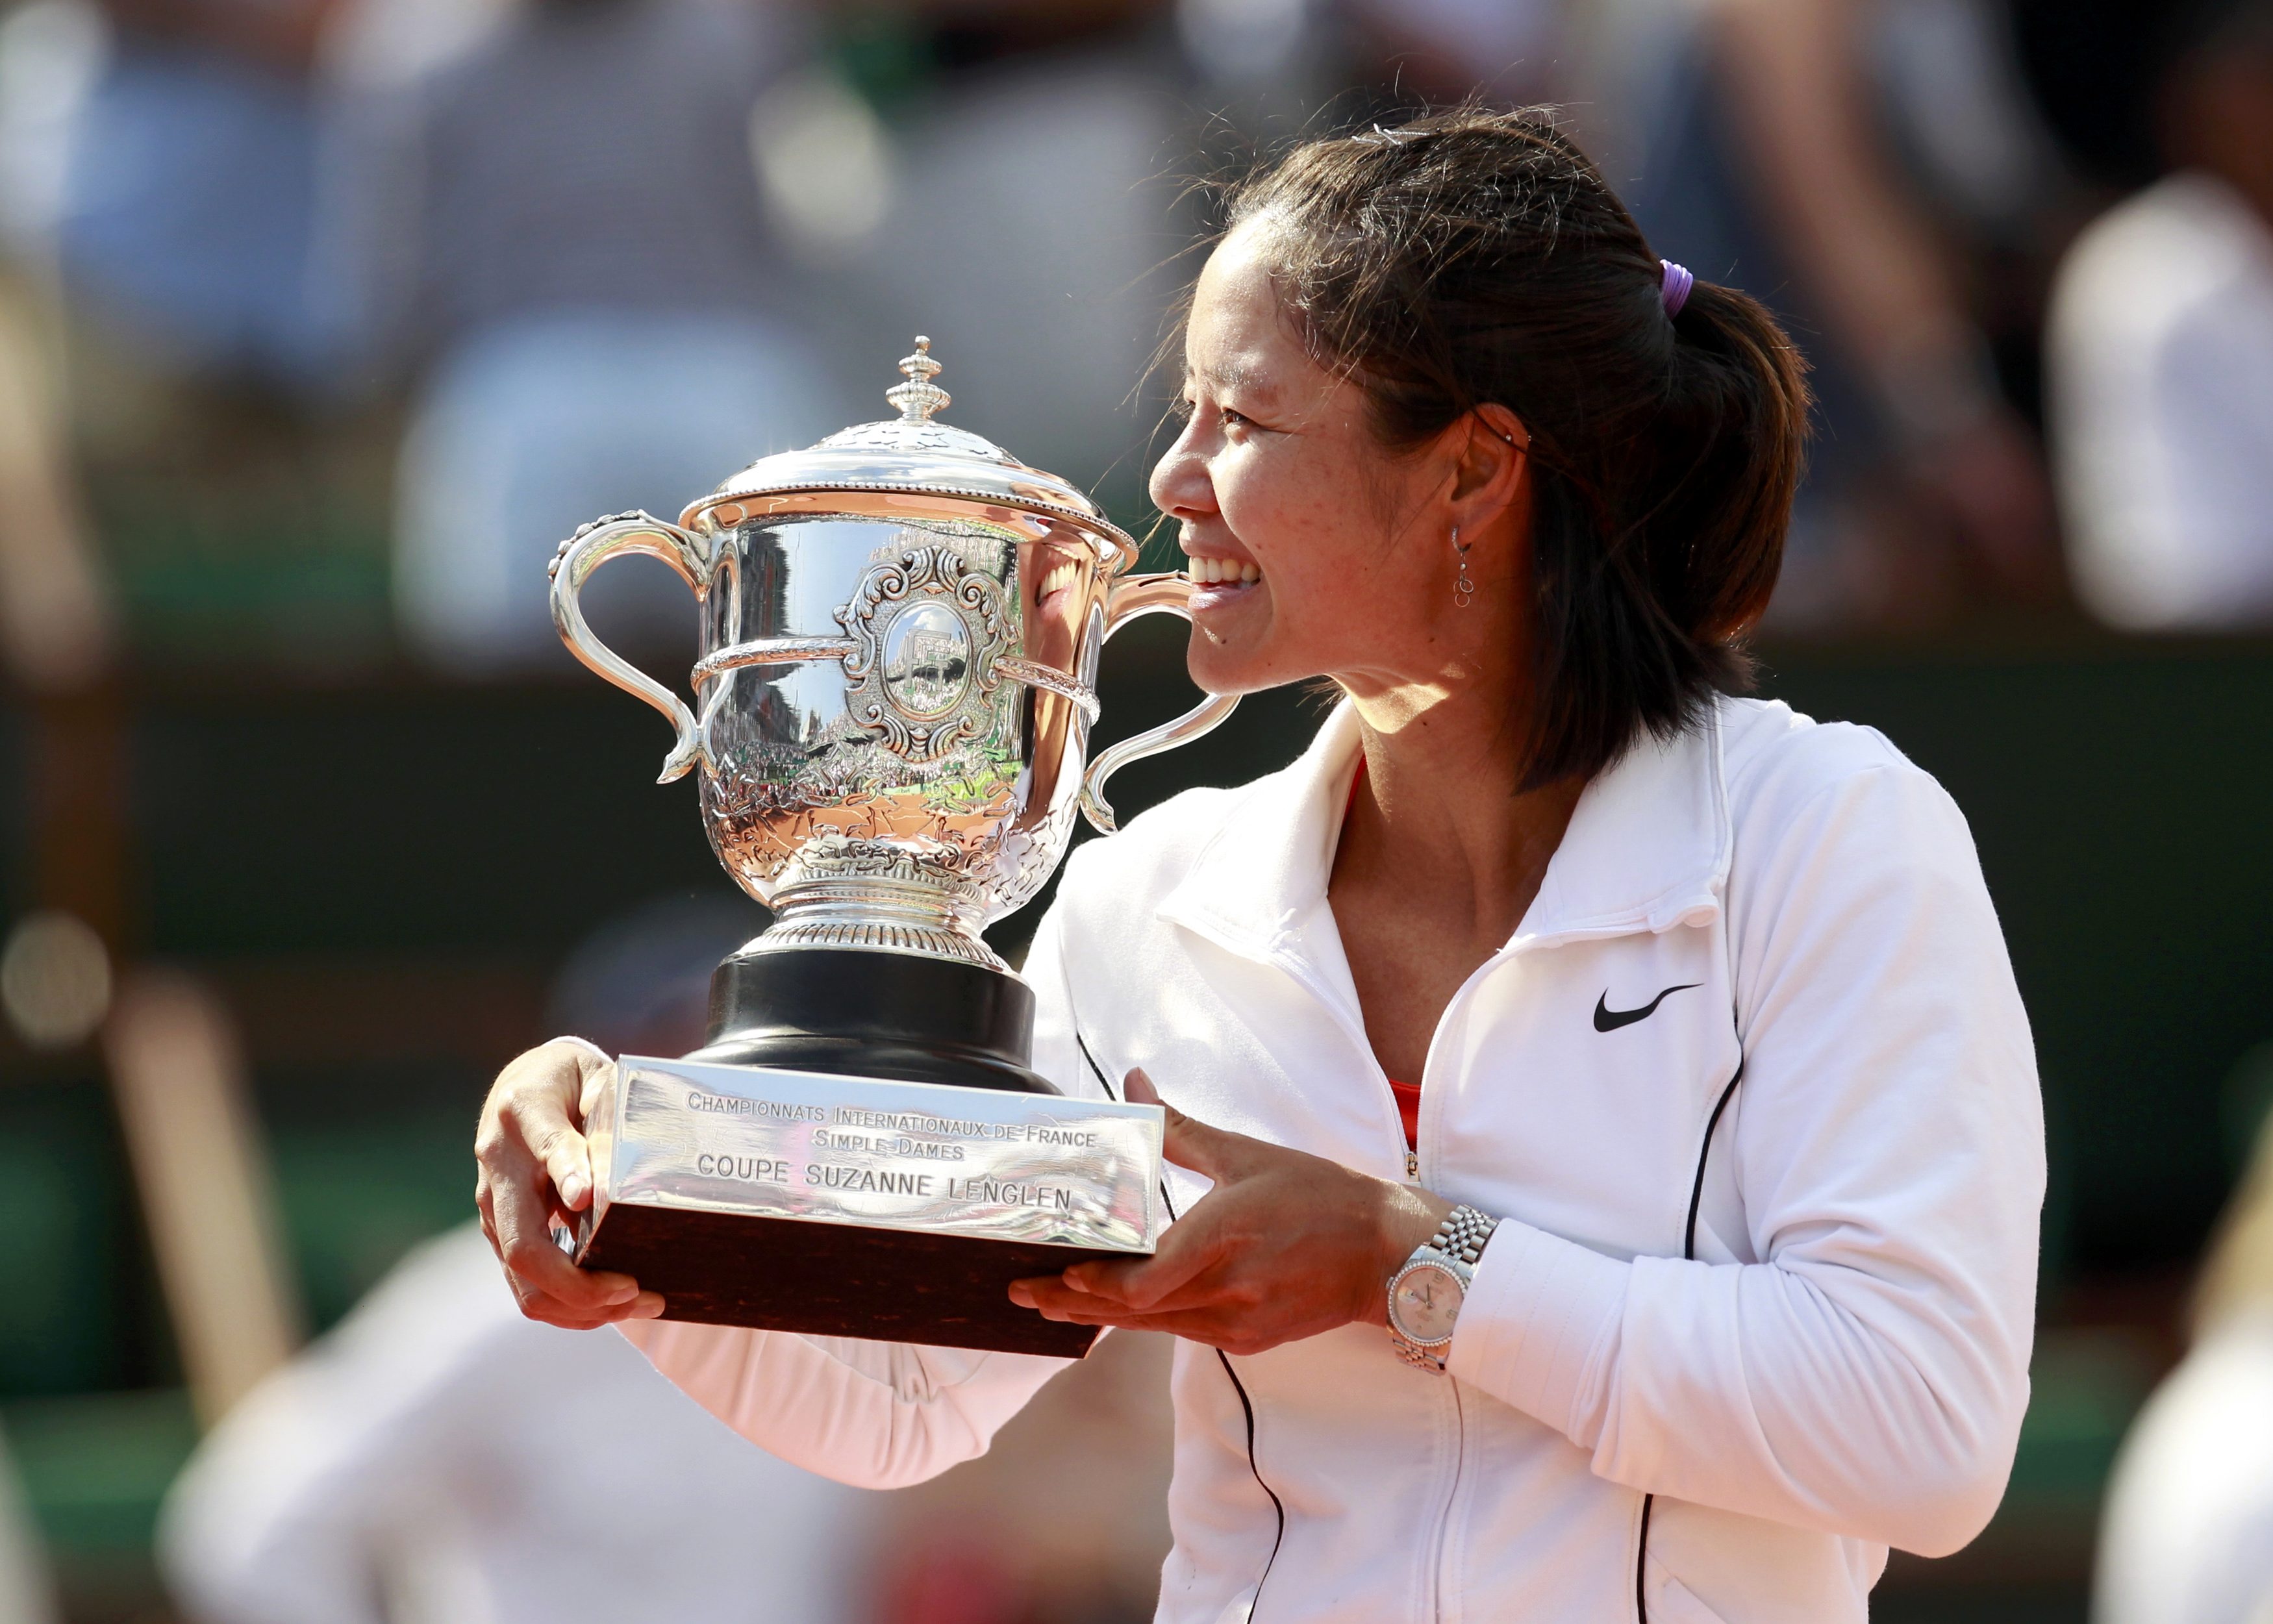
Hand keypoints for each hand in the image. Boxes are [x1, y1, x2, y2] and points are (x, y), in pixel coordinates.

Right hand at [474, 1038, 665, 1328]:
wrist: (523, 1084)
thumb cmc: (571, 1081)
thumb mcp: (596, 1080)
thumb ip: (606, 1118)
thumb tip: (611, 1183)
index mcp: (525, 1114)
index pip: (547, 1149)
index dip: (567, 1174)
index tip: (586, 1198)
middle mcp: (498, 1168)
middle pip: (524, 1248)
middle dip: (581, 1285)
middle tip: (638, 1289)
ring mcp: (494, 1208)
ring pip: (525, 1281)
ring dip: (582, 1306)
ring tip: (644, 1302)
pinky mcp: (503, 1232)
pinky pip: (529, 1285)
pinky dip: (572, 1305)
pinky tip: (617, 1303)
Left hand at [1009, 1070, 1448, 1354]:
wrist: (1389, 1255)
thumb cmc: (1321, 1198)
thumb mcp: (1246, 1155)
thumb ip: (1179, 1129)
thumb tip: (1134, 1083)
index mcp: (1222, 1238)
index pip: (1141, 1281)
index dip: (1092, 1282)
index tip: (1054, 1268)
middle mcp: (1225, 1289)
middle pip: (1132, 1310)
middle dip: (1072, 1301)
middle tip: (1022, 1290)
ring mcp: (1237, 1322)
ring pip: (1153, 1325)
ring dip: (1102, 1315)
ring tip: (1054, 1301)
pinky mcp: (1249, 1339)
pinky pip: (1184, 1331)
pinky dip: (1146, 1320)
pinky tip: (1120, 1310)